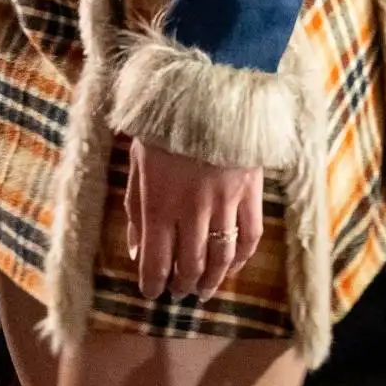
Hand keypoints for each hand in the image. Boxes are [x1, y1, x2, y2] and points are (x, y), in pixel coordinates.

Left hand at [124, 138, 264, 300]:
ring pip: (221, 258)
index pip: (156, 262)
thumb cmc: (164, 124)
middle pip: (190, 265)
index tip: (151, 295)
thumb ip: (135, 209)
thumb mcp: (138, 163)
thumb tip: (136, 250)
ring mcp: (225, 203)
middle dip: (182, 285)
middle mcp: (192, 212)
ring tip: (205, 290)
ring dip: (212, 280)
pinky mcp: (251, 192)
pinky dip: (243, 257)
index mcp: (159, 205)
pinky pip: (250, 235)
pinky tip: (234, 266)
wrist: (209, 90)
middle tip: (179, 293)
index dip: (153, 285)